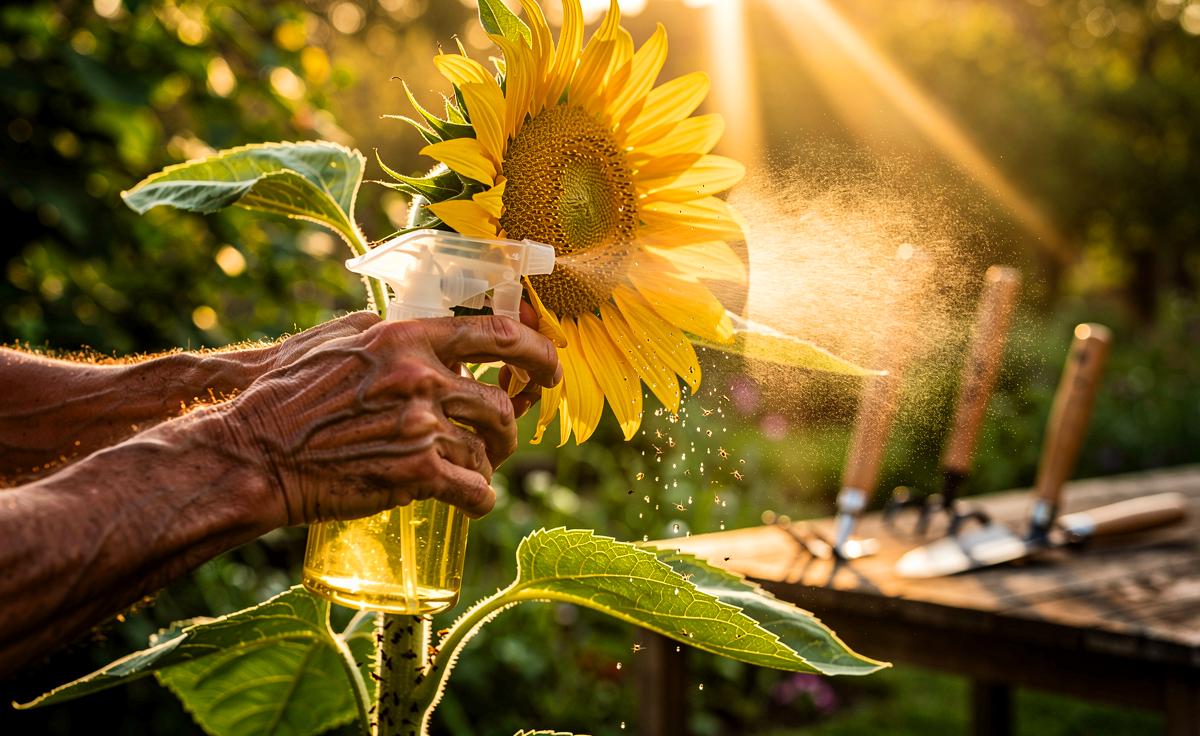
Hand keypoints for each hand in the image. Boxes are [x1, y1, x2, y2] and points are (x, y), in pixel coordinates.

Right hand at [218, 316, 560, 525]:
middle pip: (501, 401)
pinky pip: (475, 490)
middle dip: (510, 424)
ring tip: (475, 471)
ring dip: (490, 463)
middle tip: (504, 436)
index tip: (550, 368)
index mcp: (407, 337)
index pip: (496, 334)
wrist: (254, 455)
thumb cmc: (285, 396)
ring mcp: (421, 426)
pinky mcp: (415, 474)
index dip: (537, 350)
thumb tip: (426, 330)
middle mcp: (422, 377)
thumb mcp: (337, 340)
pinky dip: (480, 500)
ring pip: (490, 448)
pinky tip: (472, 504)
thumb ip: (388, 333)